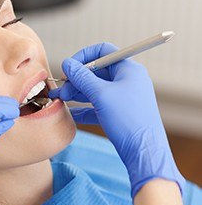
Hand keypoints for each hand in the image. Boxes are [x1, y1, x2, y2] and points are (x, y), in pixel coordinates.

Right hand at [49, 43, 184, 198]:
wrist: (143, 152)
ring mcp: (123, 97)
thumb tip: (67, 63)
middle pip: (96, 72)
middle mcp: (126, 80)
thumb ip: (82, 77)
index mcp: (128, 69)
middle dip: (76, 79)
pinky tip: (71, 113)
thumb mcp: (101, 95)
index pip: (103, 51)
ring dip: (76, 93)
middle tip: (61, 89)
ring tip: (60, 99)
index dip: (84, 57)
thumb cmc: (128, 120)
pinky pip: (97, 105)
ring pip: (95, 89)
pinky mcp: (118, 113)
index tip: (69, 68)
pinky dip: (84, 108)